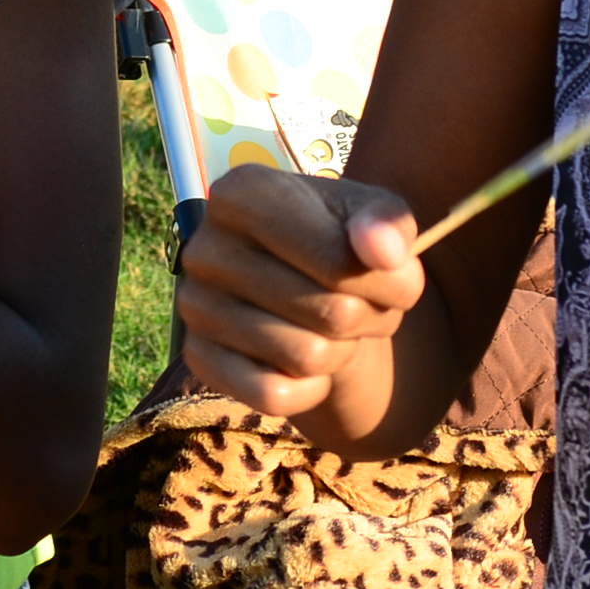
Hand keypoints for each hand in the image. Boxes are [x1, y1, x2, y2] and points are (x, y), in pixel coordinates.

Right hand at [173, 164, 426, 418]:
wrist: (303, 286)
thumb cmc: (342, 241)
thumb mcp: (376, 218)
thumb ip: (388, 223)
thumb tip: (385, 251)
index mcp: (244, 192)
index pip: (337, 260)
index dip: (390, 282)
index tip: (395, 274)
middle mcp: (206, 246)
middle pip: (330, 313)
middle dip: (368, 317)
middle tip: (363, 303)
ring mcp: (195, 305)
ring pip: (307, 357)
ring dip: (341, 351)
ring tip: (333, 326)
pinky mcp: (197, 358)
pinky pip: (273, 396)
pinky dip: (310, 389)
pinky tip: (307, 363)